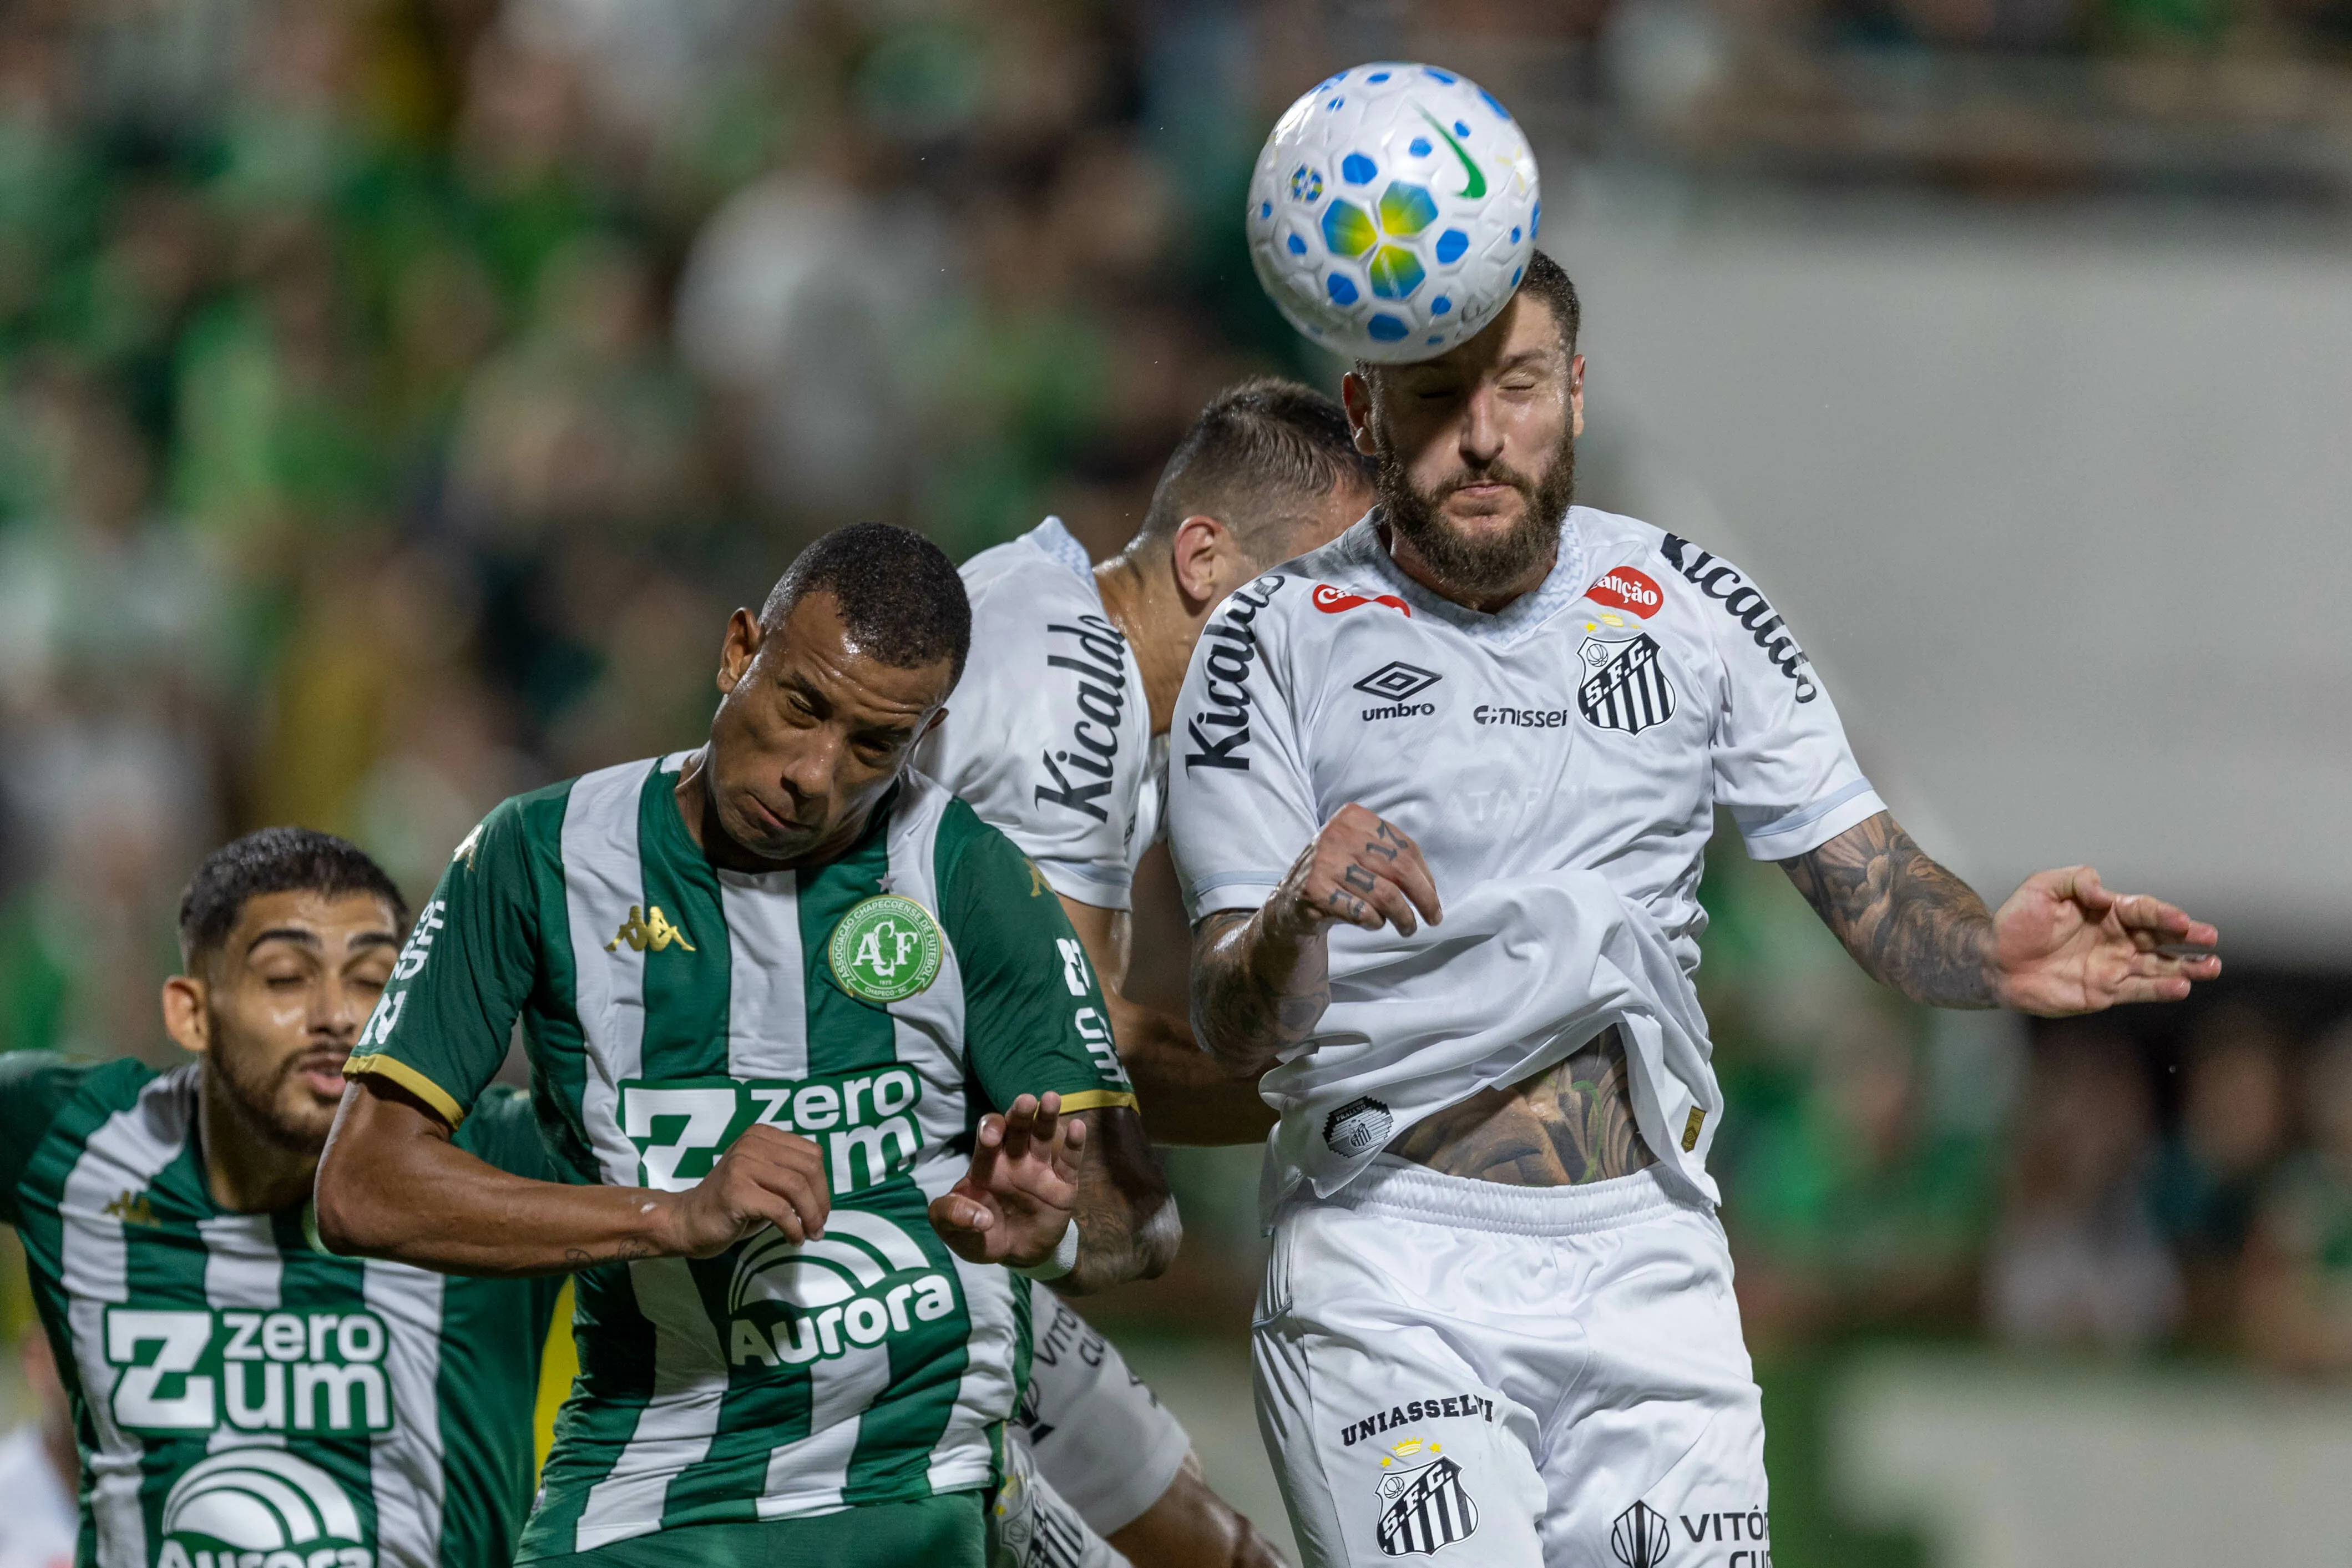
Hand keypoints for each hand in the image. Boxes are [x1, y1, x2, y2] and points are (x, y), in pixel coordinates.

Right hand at [652, 1124, 830, 1258]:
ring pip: (796, 1187)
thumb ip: (791, 1175)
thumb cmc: (733, 1204)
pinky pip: (780, 1209)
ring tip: (810, 1234)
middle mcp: (752, 1143)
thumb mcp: (766, 1181)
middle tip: (819, 1226)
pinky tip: (793, 1239)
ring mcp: (741, 1164)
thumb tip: (824, 1194)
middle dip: (821, 1201)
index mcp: (762, 1135)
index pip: (812, 1154)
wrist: (690, 1221)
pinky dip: (794, 1228)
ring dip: (811, 1216)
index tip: (822, 1209)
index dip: (824, 1185)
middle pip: (808, 1168)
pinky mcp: (736, 1190)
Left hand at [929, 1093, 1083, 1267]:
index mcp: (986, 1164)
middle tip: (1025, 1100)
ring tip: (1050, 1099)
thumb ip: (951, 1217)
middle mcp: (1014, 1160)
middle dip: (1020, 1114)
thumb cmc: (979, 1236)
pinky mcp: (1062, 1186)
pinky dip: (1074, 1144)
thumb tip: (979, 1218)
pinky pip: (1069, 1163)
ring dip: (1047, 1117)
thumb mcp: (953, 1231)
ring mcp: (1039, 1171)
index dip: (990, 1132)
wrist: (1014, 1256)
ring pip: (1043, 1137)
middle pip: (1017, 1129)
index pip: (988, 1137)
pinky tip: (1077, 1127)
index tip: (991, 1138)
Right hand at [1266, 803, 1441, 941]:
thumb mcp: (1361, 851)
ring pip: (1385, 895)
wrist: (1291, 900)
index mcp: (1354, 817)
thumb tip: (1431, 887)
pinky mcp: (1315, 891)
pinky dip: (1375, 922)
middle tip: (1434, 918)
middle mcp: (1338, 833)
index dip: (1426, 877)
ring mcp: (1324, 862)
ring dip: (1404, 917)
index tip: (1433, 897)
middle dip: (1424, 898)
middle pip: (1400, 869)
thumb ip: (1392, 856)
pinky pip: (1362, 912)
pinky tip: (1373, 922)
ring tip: (1408, 927)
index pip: (1405, 847)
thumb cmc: (1338, 875)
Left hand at [1989, 865, 2220, 1015]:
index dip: (2162, 914)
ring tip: (2211, 967)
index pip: (2142, 910)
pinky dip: (2160, 989)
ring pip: (2158, 966)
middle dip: (2187, 937)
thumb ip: (2075, 881)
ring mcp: (2114, 966)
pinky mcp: (2105, 991)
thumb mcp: (2042, 888)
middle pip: (2160, 937)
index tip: (2179, 919)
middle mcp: (2117, 938)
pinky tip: (2182, 988)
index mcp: (2107, 911)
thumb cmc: (2017, 921)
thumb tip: (2104, 891)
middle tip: (2209, 938)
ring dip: (2186, 967)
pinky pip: (2139, 990)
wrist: (1995, 961)